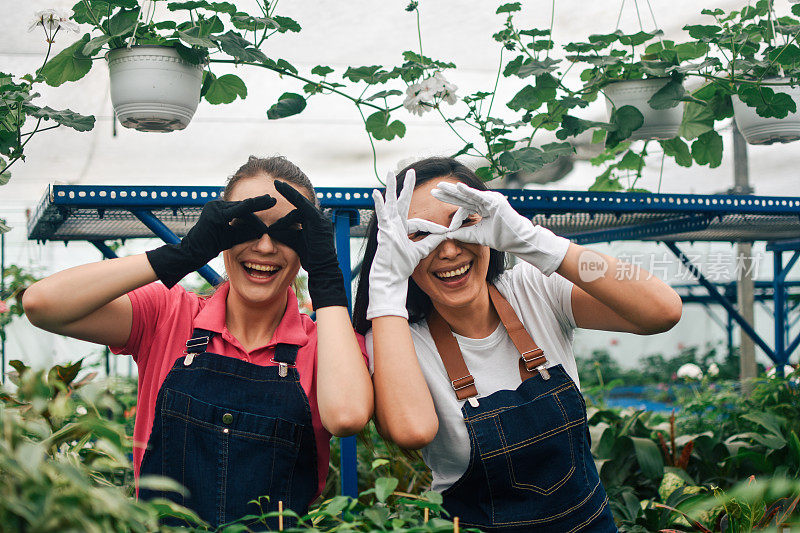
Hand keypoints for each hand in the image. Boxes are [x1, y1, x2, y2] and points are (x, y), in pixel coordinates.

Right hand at [146, 195, 275, 287]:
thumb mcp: (232, 237)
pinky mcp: (214, 214)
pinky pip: (234, 211)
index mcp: (220, 210)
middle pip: (243, 206)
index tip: (270, 202)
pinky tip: (257, 205)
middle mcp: (216, 205)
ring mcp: (214, 208)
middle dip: (259, 204)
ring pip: (241, 208)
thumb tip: (264, 230)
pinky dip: (247, 209)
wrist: (192, 253)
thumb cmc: (211, 246)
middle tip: (273, 200)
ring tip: (269, 207)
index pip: (242, 208)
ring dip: (256, 210)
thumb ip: (245, 232)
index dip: (256, 206)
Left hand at [272, 180, 347, 309]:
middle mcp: (320, 218)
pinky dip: (293, 196)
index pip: (300, 208)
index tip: (278, 189)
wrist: (323, 268)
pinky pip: (303, 205)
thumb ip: (285, 233)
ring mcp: (320, 219)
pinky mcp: (318, 221)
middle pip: (300, 205)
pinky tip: (283, 189)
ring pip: (300, 204)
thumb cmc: (310, 258)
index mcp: (315, 223)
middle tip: (275, 183)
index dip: (289, 198)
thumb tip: (270, 229)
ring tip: (274, 194)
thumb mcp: (294, 242)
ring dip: (287, 202)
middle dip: (288, 194)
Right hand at [367, 170, 451, 319]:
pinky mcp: (383, 230)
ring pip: (390, 203)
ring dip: (391, 187)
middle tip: (412, 171)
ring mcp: (388, 226)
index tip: (445, 232)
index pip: (420, 222)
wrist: (391, 277)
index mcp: (403, 230)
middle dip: (407, 187)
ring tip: (389, 172)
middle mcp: (394, 225)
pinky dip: (379, 204)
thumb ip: (431, 241)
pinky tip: (377, 193)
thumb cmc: (401, 266)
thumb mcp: (420, 251)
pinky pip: (381, 215)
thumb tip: (445, 235)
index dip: (432, 227)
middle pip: (402, 202)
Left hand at [431, 182, 569, 275]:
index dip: (451, 206)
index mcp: (482, 208)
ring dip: (454, 190)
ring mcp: (491, 199)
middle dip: (448, 194)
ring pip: (469, 195)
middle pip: (463, 197)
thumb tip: (447, 234)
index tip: (440, 208)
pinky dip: (468, 191)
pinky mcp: (495, 201)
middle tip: (433, 190)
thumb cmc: (502, 237)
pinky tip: (458, 187)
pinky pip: (479, 196)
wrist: (517, 241)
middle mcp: (486, 201)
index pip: (463, 204)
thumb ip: (463, 233)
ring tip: (441, 186)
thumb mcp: (478, 235)